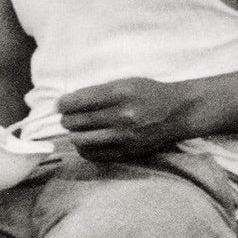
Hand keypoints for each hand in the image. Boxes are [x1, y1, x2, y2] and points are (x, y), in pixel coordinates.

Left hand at [57, 77, 192, 159]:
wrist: (177, 112)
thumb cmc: (149, 93)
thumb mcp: (125, 82)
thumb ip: (98, 92)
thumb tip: (68, 102)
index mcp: (120, 93)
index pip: (79, 101)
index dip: (63, 104)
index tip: (60, 105)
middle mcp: (122, 116)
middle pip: (77, 121)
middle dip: (66, 119)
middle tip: (66, 117)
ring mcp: (124, 137)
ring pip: (81, 140)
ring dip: (73, 134)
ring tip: (75, 129)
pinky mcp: (126, 152)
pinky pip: (93, 154)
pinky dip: (84, 148)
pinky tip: (86, 142)